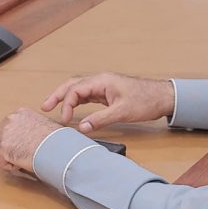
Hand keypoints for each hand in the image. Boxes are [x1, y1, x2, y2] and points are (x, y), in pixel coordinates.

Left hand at [0, 107, 55, 178]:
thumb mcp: (46, 125)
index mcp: (21, 113)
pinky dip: (10, 166)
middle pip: (2, 137)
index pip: (11, 126)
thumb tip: (36, 135)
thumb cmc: (56, 140)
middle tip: (21, 156)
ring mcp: (4, 133)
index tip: (23, 146)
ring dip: (10, 157)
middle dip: (10, 147)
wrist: (55, 148)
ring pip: (0, 150)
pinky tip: (21, 165)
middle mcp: (10, 119)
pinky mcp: (2, 148)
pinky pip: (1, 161)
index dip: (16, 139)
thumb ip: (35, 127)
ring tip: (24, 161)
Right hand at [40, 72, 174, 131]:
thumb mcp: (122, 112)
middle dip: (57, 95)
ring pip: (79, 89)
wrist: (163, 97)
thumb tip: (82, 127)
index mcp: (102, 81)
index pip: (76, 90)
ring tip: (54, 107)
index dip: (66, 104)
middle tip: (45, 106)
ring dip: (66, 97)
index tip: (65, 120)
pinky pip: (88, 95)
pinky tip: (73, 109)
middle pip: (73, 85)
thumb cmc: (146, 100)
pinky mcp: (108, 93)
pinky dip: (77, 101)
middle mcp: (101, 81)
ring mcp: (104, 86)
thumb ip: (100, 119)